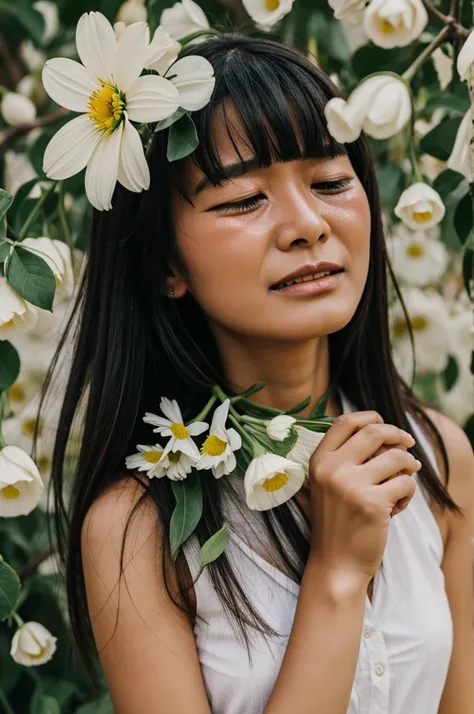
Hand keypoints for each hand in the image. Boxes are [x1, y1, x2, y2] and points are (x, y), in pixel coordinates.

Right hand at [308, 411, 419, 580]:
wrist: (336, 564)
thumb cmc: (337, 522)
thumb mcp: (328, 483)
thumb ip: (346, 457)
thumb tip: (384, 432)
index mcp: (319, 461)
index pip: (345, 422)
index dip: (369, 417)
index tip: (383, 422)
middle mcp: (332, 469)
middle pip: (375, 432)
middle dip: (398, 435)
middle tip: (408, 445)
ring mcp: (351, 485)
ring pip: (397, 458)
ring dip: (408, 468)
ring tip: (401, 484)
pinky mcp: (373, 503)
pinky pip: (405, 483)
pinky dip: (407, 494)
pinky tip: (396, 508)